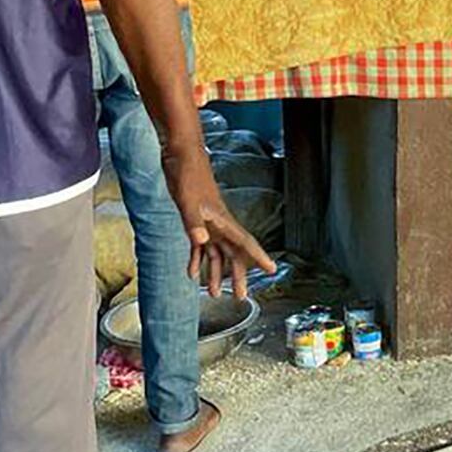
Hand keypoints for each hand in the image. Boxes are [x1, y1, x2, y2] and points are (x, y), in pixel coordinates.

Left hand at [167, 152, 276, 297]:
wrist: (180, 155)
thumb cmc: (187, 174)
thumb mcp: (188, 200)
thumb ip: (193, 221)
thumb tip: (201, 241)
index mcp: (223, 220)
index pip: (245, 242)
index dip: (259, 256)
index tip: (272, 270)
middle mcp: (219, 224)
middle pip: (233, 254)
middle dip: (238, 275)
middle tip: (241, 297)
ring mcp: (208, 223)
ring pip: (217, 253)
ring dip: (217, 273)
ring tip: (215, 294)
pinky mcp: (195, 220)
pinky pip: (199, 246)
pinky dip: (197, 260)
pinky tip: (192, 273)